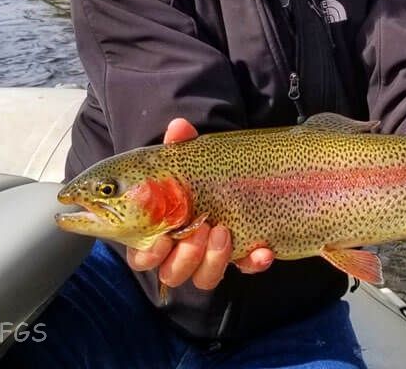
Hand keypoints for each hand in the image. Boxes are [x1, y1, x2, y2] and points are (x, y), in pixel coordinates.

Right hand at [126, 118, 273, 289]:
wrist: (230, 176)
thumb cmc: (194, 175)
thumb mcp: (188, 159)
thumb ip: (180, 145)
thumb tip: (179, 126)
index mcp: (158, 233)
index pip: (142, 257)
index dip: (148, 253)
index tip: (162, 238)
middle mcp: (180, 253)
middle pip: (173, 273)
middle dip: (186, 255)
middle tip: (200, 227)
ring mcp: (211, 258)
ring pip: (204, 278)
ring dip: (213, 259)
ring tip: (223, 230)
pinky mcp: (239, 256)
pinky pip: (245, 268)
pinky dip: (253, 262)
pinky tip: (263, 251)